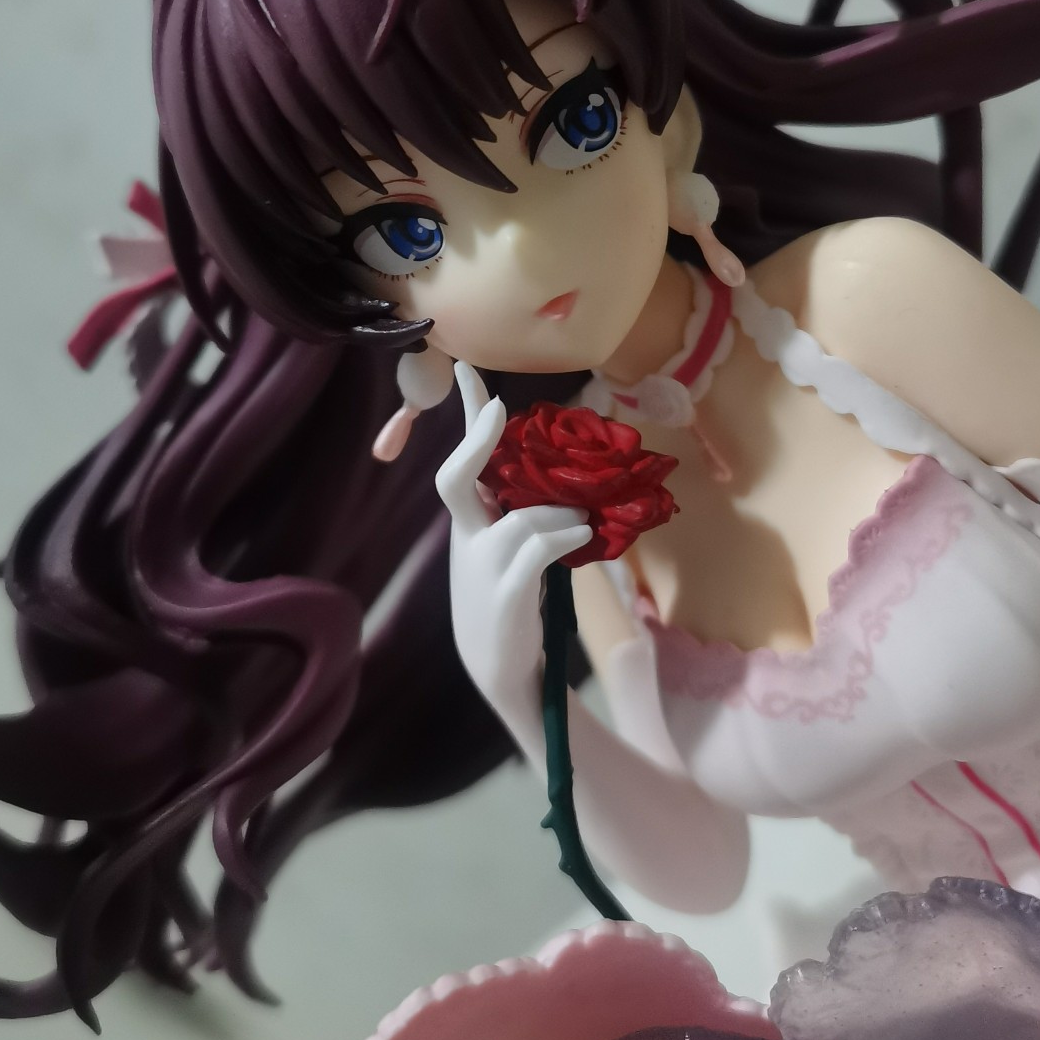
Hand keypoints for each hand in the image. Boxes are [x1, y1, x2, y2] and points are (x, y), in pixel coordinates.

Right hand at [436, 363, 591, 709]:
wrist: (500, 669)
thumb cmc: (509, 600)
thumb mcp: (505, 549)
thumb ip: (520, 511)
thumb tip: (564, 475)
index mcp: (468, 523)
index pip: (459, 461)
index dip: (463, 415)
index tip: (467, 370)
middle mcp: (467, 538)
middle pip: (456, 478)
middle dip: (476, 440)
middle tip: (497, 408)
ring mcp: (481, 567)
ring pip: (523, 517)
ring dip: (561, 514)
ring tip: (583, 524)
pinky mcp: (506, 595)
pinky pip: (539, 548)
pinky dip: (565, 536)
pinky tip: (583, 536)